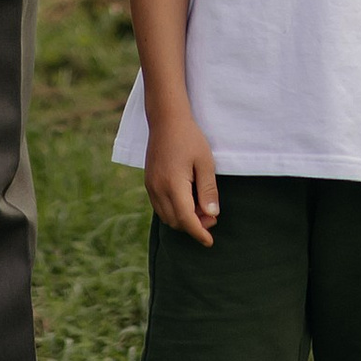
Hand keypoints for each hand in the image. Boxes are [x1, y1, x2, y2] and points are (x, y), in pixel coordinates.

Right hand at [146, 108, 221, 246]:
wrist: (166, 119)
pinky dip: (174, 211)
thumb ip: (208, 190)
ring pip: (166, 216)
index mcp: (173, 185)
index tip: (210, 242)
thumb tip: (212, 215)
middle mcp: (158, 189)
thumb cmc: (189, 138)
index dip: (199, 233)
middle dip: (194, 225)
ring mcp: (151, 186)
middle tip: (212, 215)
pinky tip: (187, 199)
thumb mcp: (205, 162)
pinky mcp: (149, 182)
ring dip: (183, 219)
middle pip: (175, 221)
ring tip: (201, 206)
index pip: (186, 219)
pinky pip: (160, 206)